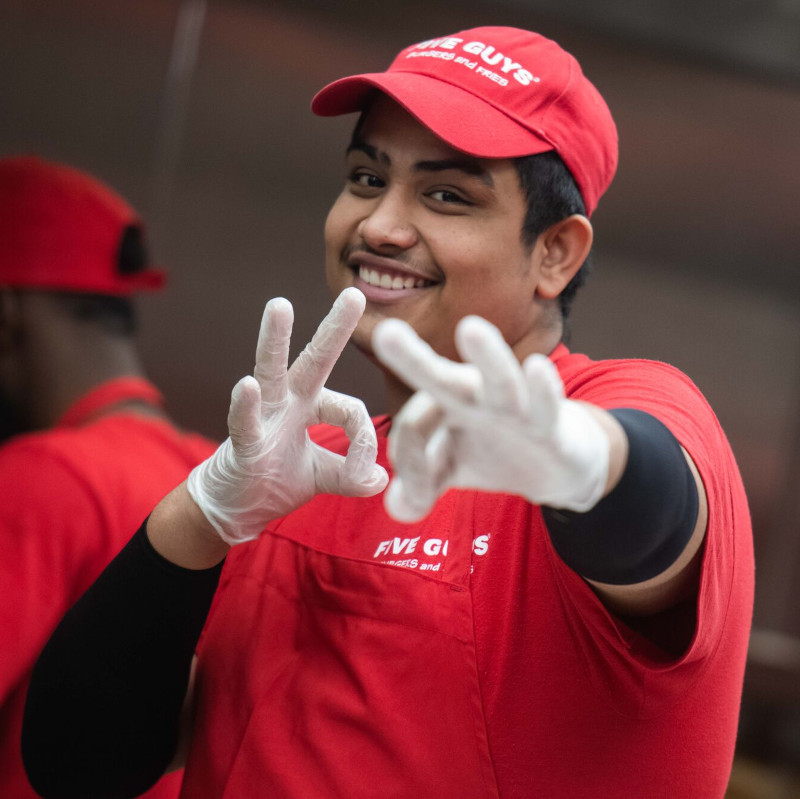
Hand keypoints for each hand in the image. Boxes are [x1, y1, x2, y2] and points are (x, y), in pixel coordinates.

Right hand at [187, 288, 388, 544]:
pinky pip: (245, 422)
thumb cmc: (275, 481)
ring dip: (275, 339)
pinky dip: (246, 406)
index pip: (351, 409)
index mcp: (311, 407)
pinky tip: (247, 386)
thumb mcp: (320, 477)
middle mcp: (288, 403)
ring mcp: (263, 418)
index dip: (364, 440)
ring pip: (270, 371)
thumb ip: (349, 475)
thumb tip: (381, 479)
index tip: (366, 472)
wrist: (234, 508)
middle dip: (334, 328)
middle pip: (315, 359)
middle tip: (354, 293)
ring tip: (279, 305)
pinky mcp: (243, 445)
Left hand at [372, 315, 609, 521]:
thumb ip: (416, 490)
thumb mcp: (448, 473)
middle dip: (413, 359)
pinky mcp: (551, 425)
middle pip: (443, 379)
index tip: (416, 495)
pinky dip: (543, 390)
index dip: (408, 462)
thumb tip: (397, 507)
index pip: (414, 426)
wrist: (557, 460)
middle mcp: (476, 396)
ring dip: (488, 357)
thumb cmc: (493, 454)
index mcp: (445, 402)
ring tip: (470, 327)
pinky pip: (546, 407)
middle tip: (386, 333)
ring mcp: (515, 408)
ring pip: (501, 382)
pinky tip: (537, 368)